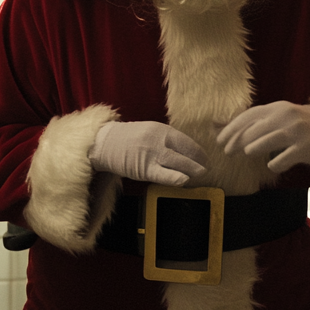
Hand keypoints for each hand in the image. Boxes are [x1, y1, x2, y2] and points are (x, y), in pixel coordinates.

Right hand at [87, 121, 207, 185]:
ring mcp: (150, 154)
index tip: (204, 157)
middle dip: (198, 160)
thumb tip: (184, 150)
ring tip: (200, 173)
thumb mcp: (149, 132)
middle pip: (184, 151)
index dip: (197, 150)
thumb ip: (165, 139)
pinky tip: (184, 180)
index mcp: (160, 130)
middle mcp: (157, 140)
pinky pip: (163, 174)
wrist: (103, 143)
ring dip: (192, 168)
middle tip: (206, 167)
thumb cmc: (127, 139)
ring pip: (177, 162)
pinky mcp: (143, 168)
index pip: (185, 141)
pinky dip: (175, 177)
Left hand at [216, 101, 309, 173]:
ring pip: (270, 139)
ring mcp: (297, 131)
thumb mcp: (273, 118)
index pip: (249, 116)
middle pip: (257, 128)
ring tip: (247, 152)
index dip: (232, 128)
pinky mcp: (306, 147)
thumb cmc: (294, 125)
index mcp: (275, 108)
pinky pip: (286, 157)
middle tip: (229, 152)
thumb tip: (214, 124)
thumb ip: (247, 122)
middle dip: (240, 141)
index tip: (220, 141)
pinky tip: (272, 165)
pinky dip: (276, 162)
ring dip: (255, 147)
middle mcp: (286, 116)